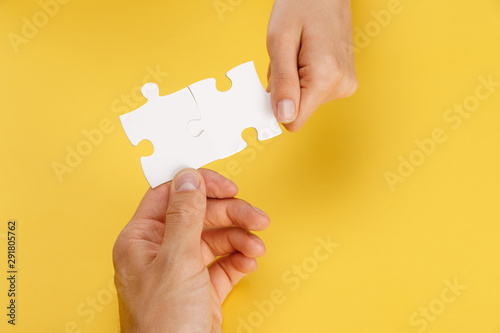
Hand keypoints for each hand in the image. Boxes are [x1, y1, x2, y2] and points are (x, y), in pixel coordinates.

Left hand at [113, 169, 269, 331]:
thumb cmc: (164, 324)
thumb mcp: (176, 261)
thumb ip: (184, 216)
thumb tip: (188, 178)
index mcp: (142, 239)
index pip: (170, 196)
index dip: (199, 186)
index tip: (226, 186)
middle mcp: (161, 251)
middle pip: (200, 216)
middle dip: (230, 215)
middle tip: (255, 217)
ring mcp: (182, 269)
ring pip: (215, 238)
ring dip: (240, 239)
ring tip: (255, 249)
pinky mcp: (201, 287)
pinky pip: (223, 263)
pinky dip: (238, 260)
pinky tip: (249, 262)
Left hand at [267, 0, 357, 131]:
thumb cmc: (301, 5)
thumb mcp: (279, 42)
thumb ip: (282, 82)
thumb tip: (284, 117)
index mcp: (326, 78)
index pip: (294, 120)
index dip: (276, 105)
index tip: (273, 83)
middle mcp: (341, 85)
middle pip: (298, 110)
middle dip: (285, 87)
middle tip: (289, 57)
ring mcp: (346, 83)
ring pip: (305, 101)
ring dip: (294, 80)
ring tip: (299, 52)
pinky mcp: (345, 80)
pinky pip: (314, 91)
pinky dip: (304, 76)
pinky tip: (307, 54)